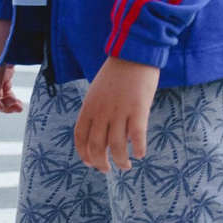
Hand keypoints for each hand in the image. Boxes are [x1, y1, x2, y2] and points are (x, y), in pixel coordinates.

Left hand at [72, 57, 159, 173]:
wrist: (134, 53)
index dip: (84, 153)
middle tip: (107, 170)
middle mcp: (102, 111)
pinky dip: (139, 147)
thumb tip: (107, 131)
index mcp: (90, 106)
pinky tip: (141, 154)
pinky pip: (138, 134)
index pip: (81, 136)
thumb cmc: (118, 72)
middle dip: (101, 162)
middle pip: (97, 145)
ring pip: (117, 144)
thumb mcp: (99, 91)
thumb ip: (99, 110)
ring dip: (120, 160)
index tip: (90, 162)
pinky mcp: (139, 108)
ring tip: (126, 166)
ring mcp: (120, 111)